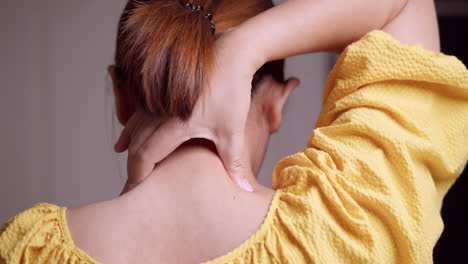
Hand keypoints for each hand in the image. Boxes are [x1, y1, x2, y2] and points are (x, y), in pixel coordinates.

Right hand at [115, 28, 260, 192]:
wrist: (232, 53)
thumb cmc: (232, 90)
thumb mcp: (233, 130)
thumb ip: (234, 162)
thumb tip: (244, 189)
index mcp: (174, 125)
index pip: (144, 156)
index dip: (137, 175)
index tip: (136, 190)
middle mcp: (159, 112)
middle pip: (136, 144)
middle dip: (133, 165)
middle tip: (132, 184)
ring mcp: (158, 100)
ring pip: (134, 128)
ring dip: (130, 146)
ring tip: (123, 159)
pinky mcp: (160, 91)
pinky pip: (138, 114)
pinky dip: (132, 129)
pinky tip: (128, 135)